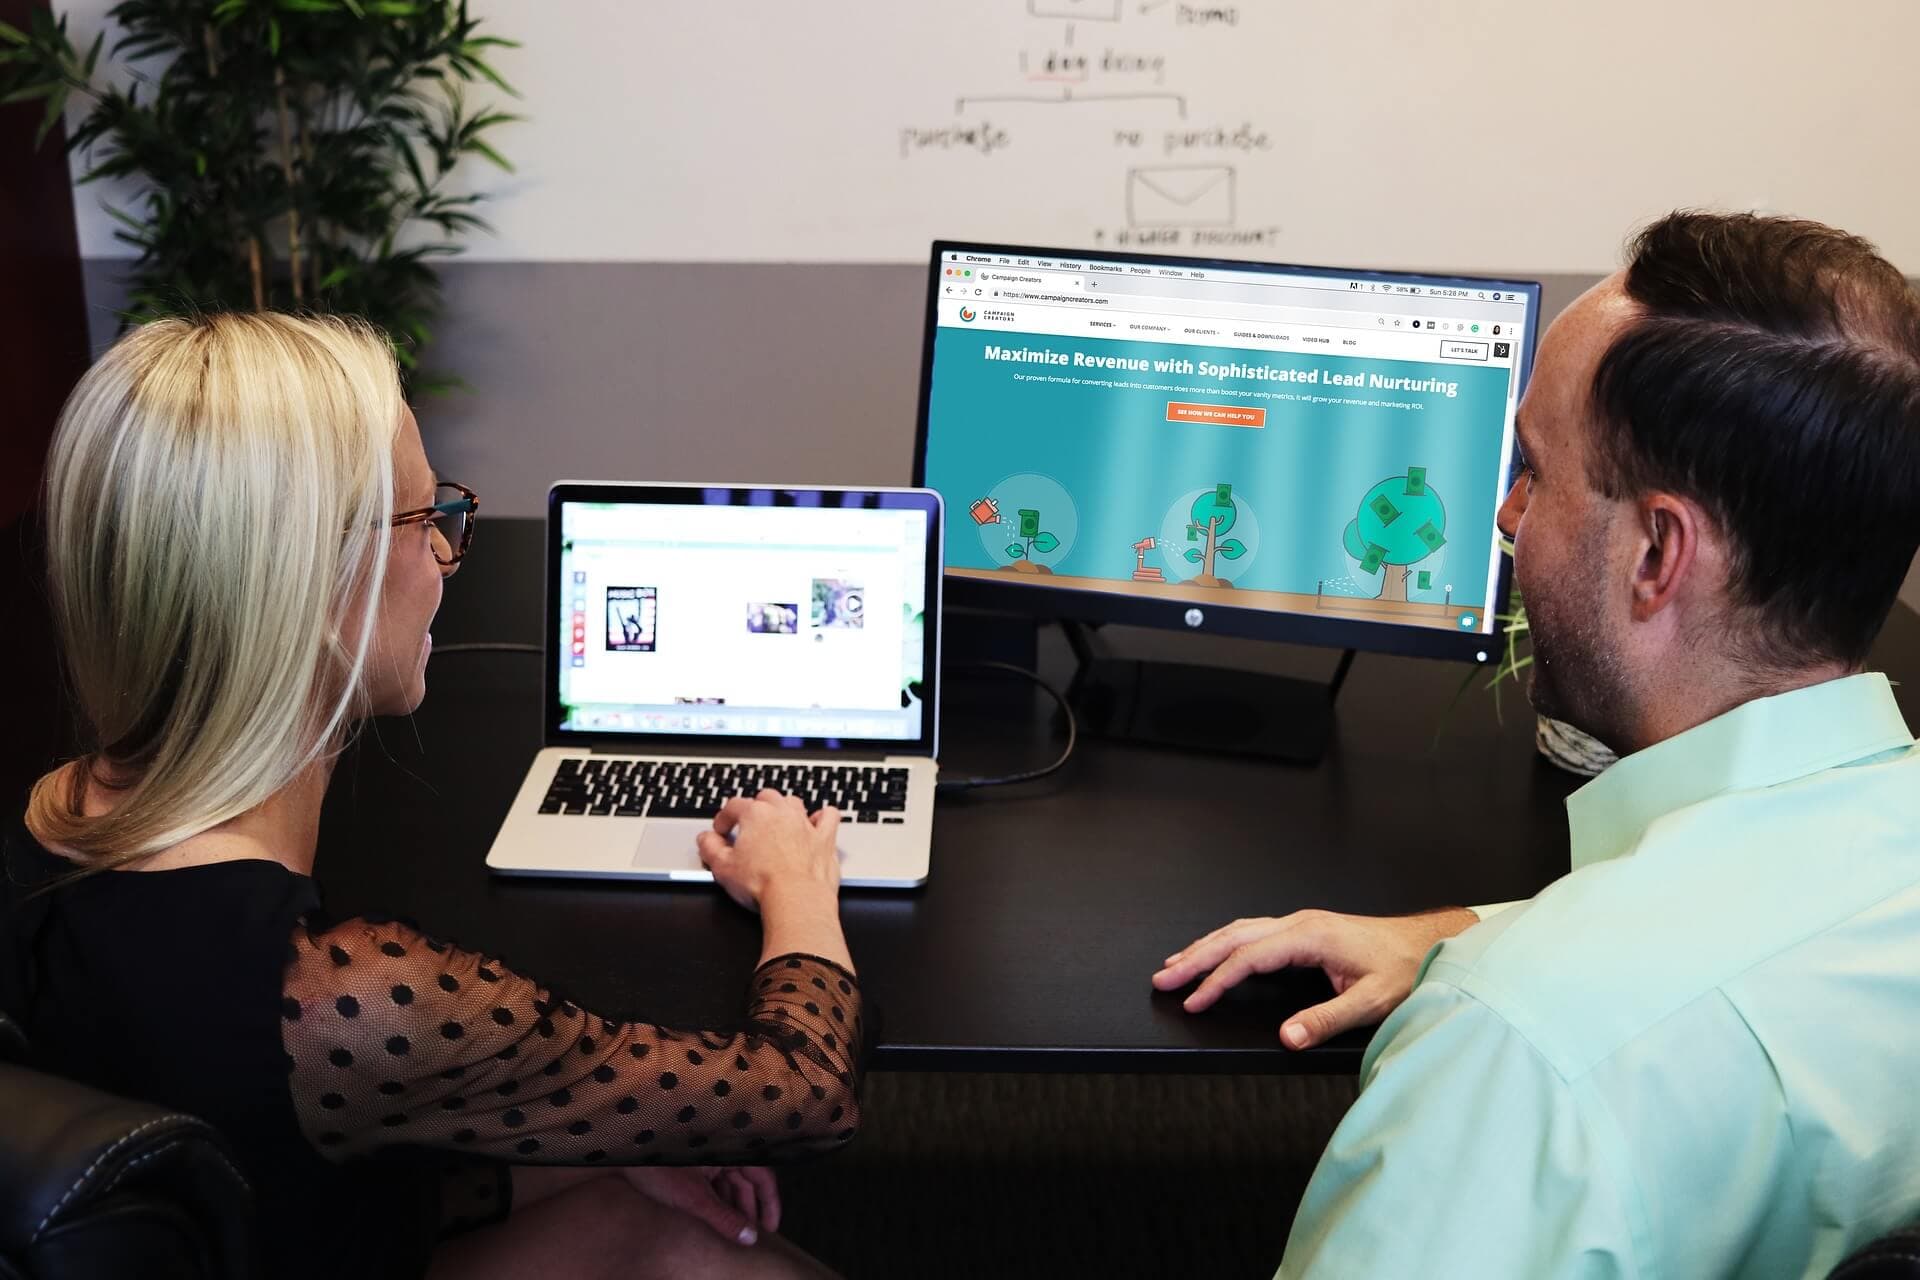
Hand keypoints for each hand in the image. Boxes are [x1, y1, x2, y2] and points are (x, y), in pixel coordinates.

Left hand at [620, 1166, 780, 1245]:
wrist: (625, 1161)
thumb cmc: (658, 1171)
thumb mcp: (695, 1200)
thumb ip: (725, 1219)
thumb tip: (750, 1238)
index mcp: (727, 1153)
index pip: (763, 1177)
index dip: (771, 1203)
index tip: (772, 1228)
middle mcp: (720, 1153)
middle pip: (747, 1183)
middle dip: (750, 1210)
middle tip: (752, 1237)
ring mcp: (706, 1159)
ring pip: (730, 1185)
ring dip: (734, 1208)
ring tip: (734, 1233)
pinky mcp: (693, 1166)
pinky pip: (715, 1185)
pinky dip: (719, 1202)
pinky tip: (715, 1220)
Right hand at [696, 789, 841, 912]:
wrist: (796, 899)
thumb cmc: (762, 884)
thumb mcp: (722, 868)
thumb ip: (710, 848)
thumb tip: (705, 839)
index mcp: (755, 814)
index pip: (734, 806)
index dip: (724, 818)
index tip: (721, 831)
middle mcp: (782, 813)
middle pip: (765, 798)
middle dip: (754, 808)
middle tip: (748, 826)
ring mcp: (805, 824)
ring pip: (793, 803)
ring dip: (784, 809)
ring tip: (777, 822)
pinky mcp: (825, 839)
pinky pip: (828, 816)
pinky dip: (823, 816)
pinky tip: (817, 822)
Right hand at [1152, 908, 1477, 1048]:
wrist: (1428, 944)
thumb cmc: (1405, 969)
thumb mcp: (1373, 1000)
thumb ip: (1327, 1019)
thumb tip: (1288, 1037)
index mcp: (1310, 936)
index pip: (1249, 958)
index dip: (1216, 981)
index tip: (1193, 1002)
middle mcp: (1300, 924)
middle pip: (1233, 937)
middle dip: (1194, 958)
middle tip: (1162, 979)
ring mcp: (1301, 923)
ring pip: (1240, 930)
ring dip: (1205, 947)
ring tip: (1176, 965)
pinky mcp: (1305, 930)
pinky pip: (1253, 932)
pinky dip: (1226, 943)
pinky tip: (1217, 952)